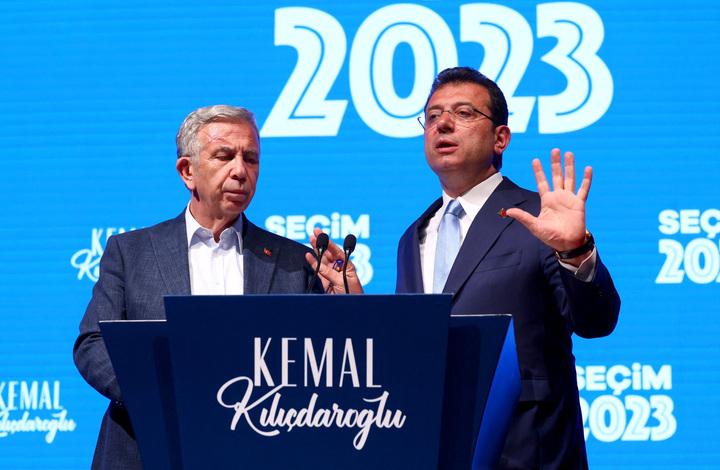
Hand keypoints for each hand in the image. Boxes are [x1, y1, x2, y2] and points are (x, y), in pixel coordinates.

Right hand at [305, 228, 363, 293]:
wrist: (350, 307)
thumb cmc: (352, 293)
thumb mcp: (342, 281)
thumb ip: (329, 273)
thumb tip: (319, 265)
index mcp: (347, 265)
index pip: (336, 251)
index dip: (328, 242)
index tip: (321, 233)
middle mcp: (339, 267)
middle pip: (328, 253)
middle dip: (321, 243)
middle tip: (314, 233)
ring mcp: (331, 273)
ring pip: (322, 259)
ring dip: (317, 250)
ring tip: (311, 239)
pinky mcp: (325, 281)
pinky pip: (318, 270)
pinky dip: (313, 263)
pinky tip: (309, 255)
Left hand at [506, 149, 591, 264]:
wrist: (567, 244)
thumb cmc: (550, 236)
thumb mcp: (534, 226)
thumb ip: (523, 217)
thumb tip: (508, 211)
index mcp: (547, 200)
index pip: (542, 182)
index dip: (539, 172)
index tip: (535, 160)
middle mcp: (558, 197)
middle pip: (556, 176)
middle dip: (555, 163)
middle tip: (555, 150)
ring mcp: (569, 199)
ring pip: (569, 178)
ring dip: (569, 166)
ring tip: (569, 154)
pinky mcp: (579, 203)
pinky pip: (583, 189)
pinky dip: (586, 179)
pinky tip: (587, 168)